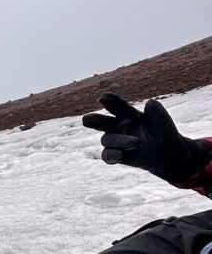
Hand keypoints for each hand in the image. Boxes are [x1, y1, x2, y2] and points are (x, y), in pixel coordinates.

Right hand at [82, 92, 205, 180]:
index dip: (109, 101)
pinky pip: (107, 155)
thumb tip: (149, 103)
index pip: (116, 106)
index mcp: (127, 114)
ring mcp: (116, 141)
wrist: (167, 153)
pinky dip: (112, 155)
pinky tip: (120, 154)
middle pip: (100, 121)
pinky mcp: (117, 156)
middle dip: (94, 120)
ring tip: (137, 142)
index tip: (103, 97)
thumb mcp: (163, 120)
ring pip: (107, 139)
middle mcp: (118, 126)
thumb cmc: (162, 132)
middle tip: (86, 120)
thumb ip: (157, 111)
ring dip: (120, 140)